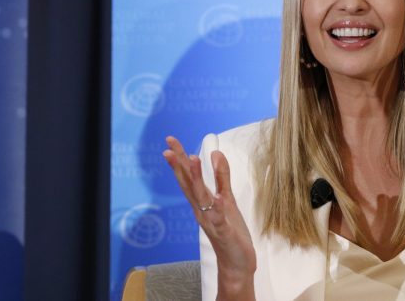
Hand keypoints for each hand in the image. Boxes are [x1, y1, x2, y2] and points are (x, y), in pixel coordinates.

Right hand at [163, 136, 256, 297]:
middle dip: (179, 165)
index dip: (180, 158)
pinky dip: (217, 207)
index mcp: (202, 201)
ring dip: (195, 179)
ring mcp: (210, 220)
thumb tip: (215, 153)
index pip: (187, 176)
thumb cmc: (230, 230)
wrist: (235, 262)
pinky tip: (217, 198)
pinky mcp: (223, 231)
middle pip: (187, 184)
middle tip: (168, 147)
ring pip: (200, 197)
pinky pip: (219, 217)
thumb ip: (221, 177)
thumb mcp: (227, 199)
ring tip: (192, 160)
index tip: (171, 141)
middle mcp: (201, 209)